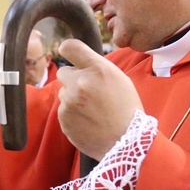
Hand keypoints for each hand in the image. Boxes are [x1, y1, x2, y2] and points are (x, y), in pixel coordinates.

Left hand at [56, 39, 143, 159]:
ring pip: (63, 92)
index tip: (68, 53)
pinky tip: (88, 121)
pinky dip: (72, 114)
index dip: (67, 49)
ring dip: (72, 98)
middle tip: (88, 91)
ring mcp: (69, 100)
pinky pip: (63, 109)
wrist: (126, 141)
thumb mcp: (119, 80)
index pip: (70, 47)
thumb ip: (96, 69)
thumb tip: (78, 62)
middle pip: (63, 71)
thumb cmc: (126, 109)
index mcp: (98, 69)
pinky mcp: (63, 117)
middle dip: (72, 79)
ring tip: (92, 110)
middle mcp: (80, 82)